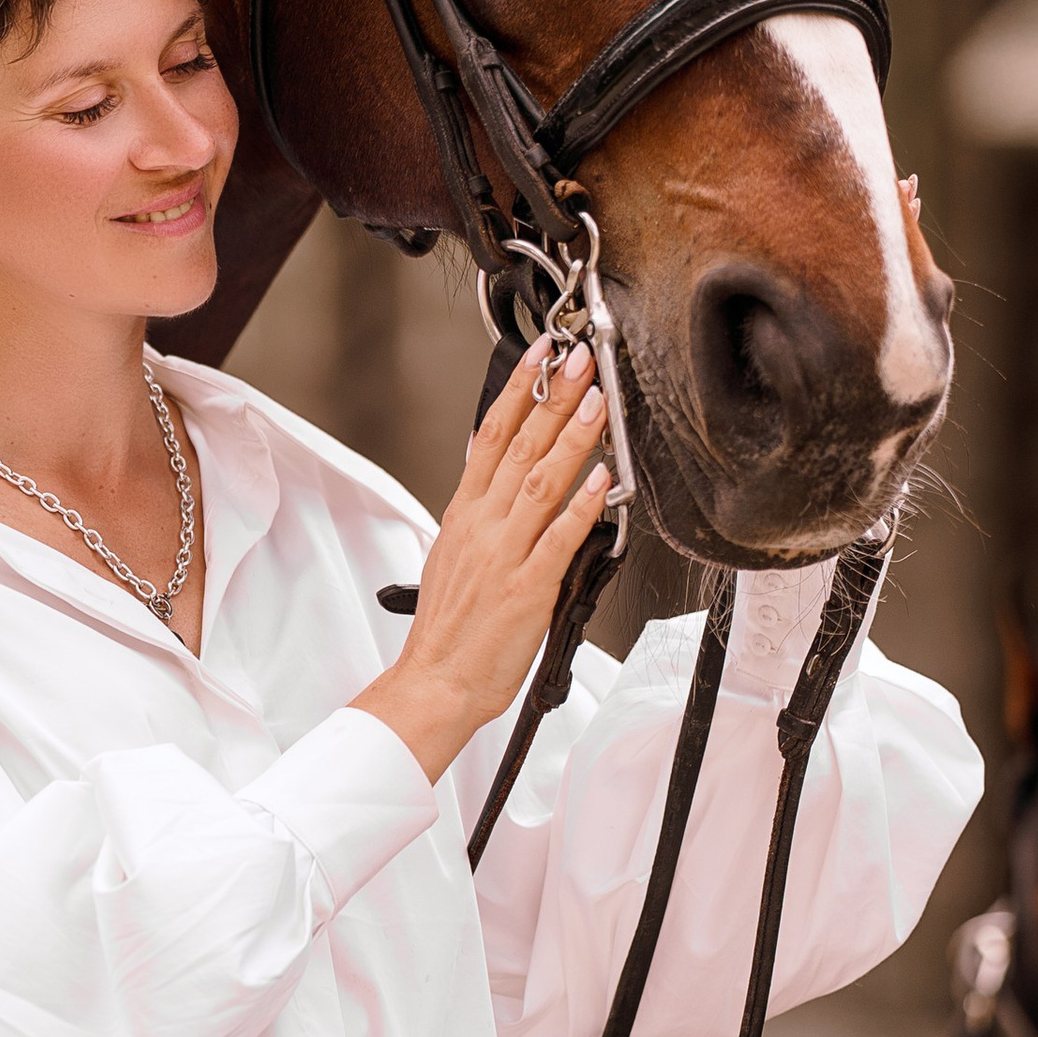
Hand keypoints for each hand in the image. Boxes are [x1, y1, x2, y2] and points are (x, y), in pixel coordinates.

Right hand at [354, 344, 611, 781]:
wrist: (435, 682)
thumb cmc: (449, 629)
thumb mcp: (450, 551)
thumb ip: (473, 502)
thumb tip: (482, 452)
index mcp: (465, 515)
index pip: (491, 435)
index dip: (518, 390)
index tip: (540, 354)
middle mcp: (483, 526)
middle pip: (519, 447)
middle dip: (553, 398)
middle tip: (580, 361)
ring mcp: (505, 554)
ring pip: (541, 482)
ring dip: (571, 438)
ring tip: (596, 402)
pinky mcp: (527, 587)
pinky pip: (559, 538)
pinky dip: (582, 506)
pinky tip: (602, 479)